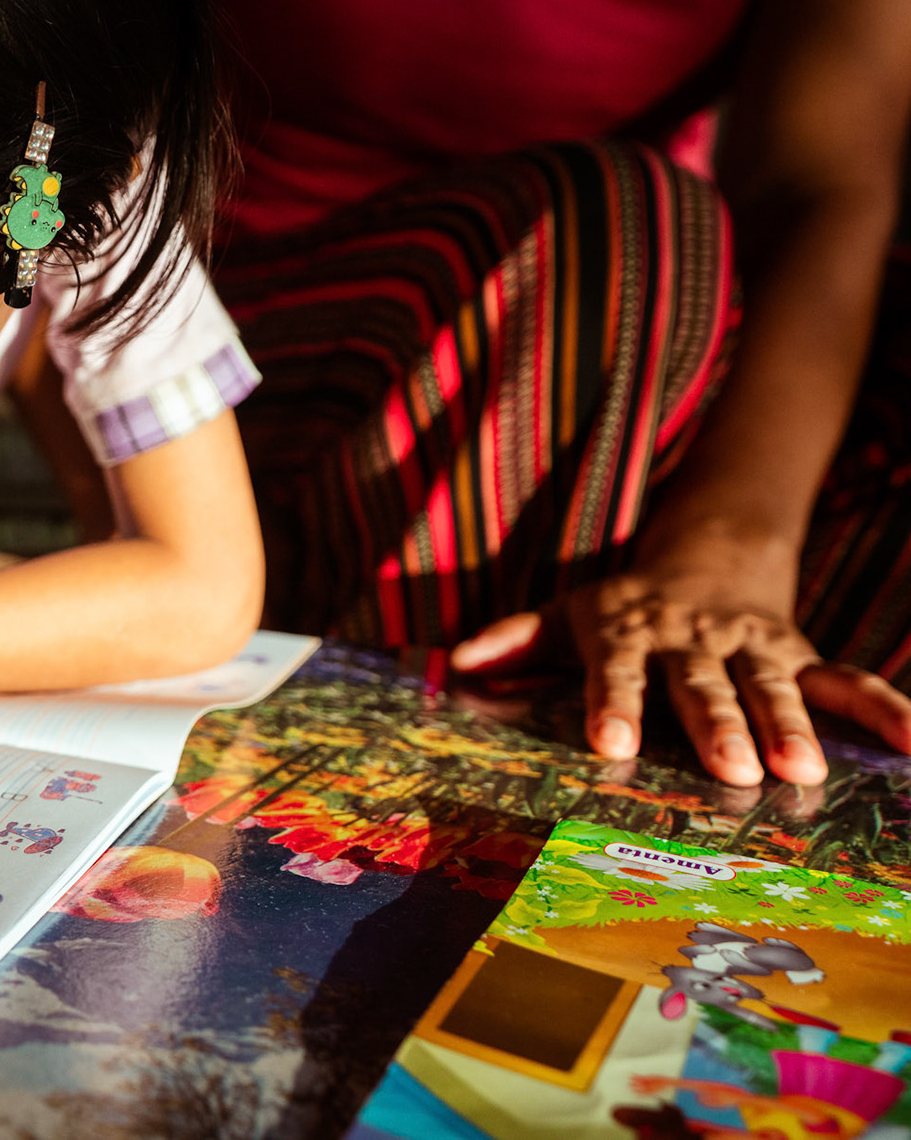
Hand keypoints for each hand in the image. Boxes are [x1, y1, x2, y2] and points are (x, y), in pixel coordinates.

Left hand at [451, 532, 910, 785]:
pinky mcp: (801, 658)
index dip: (611, 704)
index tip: (606, 743)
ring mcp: (753, 649)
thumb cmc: (626, 606)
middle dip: (719, 726)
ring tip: (806, 771)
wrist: (708, 553)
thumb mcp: (568, 613)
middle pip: (704, 686)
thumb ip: (515, 639)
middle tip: (730, 771)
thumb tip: (457, 661)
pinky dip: (884, 709)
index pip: (614, 672)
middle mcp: (694, 642)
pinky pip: (848, 683)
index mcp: (630, 632)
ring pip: (775, 687)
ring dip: (792, 726)